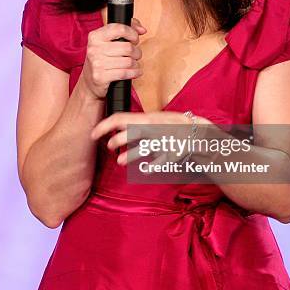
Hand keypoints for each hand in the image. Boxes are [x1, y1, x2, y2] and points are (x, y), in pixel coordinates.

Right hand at [80, 17, 145, 99]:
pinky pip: (125, 73)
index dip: (132, 33)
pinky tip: (135, 72)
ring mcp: (97, 63)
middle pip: (127, 47)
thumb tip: (142, 30)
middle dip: (137, 52)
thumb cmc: (101, 59)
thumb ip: (126, 30)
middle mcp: (94, 48)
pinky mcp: (100, 77)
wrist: (89, 81)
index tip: (135, 39)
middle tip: (135, 54)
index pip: (120, 29)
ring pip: (128, 61)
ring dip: (135, 64)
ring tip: (133, 64)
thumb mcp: (108, 41)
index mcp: (95, 36)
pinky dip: (134, 73)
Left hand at [90, 111, 211, 165]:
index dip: (104, 126)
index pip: (119, 118)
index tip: (94, 134)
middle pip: (129, 133)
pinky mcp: (170, 154)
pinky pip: (159, 162)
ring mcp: (161, 142)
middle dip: (115, 141)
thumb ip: (136, 123)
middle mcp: (152, 129)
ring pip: (143, 148)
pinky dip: (151, 167)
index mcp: (146, 119)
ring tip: (120, 162)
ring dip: (129, 156)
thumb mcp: (153, 120)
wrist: (195, 131)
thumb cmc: (172, 126)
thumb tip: (117, 126)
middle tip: (110, 147)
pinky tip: (145, 170)